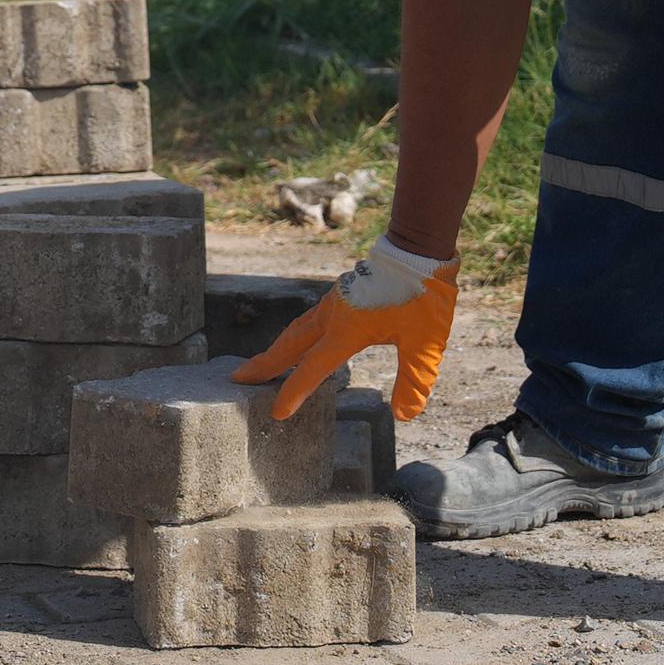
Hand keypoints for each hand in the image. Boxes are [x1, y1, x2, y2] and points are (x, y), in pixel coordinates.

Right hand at [234, 229, 460, 423]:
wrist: (419, 249)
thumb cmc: (423, 295)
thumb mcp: (425, 343)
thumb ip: (413, 380)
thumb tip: (405, 414)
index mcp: (347, 330)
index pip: (313, 368)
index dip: (293, 393)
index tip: (276, 413)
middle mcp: (333, 316)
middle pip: (290, 344)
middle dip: (265, 364)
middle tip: (239, 378)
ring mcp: (335, 302)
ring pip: (297, 329)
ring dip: (277, 348)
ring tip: (262, 364)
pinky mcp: (342, 294)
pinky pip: (310, 320)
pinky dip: (296, 335)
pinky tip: (301, 341)